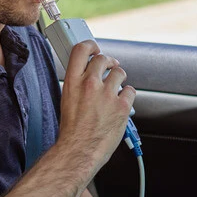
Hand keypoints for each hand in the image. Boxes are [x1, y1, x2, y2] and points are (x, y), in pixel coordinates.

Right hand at [58, 40, 136, 169]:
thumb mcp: (66, 100)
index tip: (95, 48)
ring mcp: (106, 94)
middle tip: (110, 67)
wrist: (79, 150)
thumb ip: (77, 85)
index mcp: (72, 82)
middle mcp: (89, 84)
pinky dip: (127, 96)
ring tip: (116, 88)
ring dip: (118, 78)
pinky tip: (121, 103)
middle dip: (108, 62)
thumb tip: (85, 76)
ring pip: (119, 72)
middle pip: (103, 59)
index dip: (91, 45)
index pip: (81, 50)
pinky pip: (130, 90)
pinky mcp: (121, 105)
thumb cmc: (71, 131)